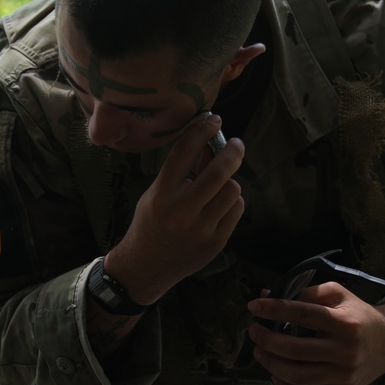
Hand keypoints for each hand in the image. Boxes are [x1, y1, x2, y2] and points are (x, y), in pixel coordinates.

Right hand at [103, 115, 244, 304]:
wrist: (147, 265)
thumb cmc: (151, 223)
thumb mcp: (157, 193)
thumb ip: (183, 171)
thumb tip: (211, 145)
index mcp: (161, 194)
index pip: (184, 153)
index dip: (201, 130)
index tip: (214, 119)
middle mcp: (180, 212)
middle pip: (218, 172)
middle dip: (232, 152)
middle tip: (236, 144)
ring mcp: (200, 229)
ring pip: (231, 190)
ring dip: (230, 181)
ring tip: (221, 184)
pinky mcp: (215, 242)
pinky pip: (235, 209)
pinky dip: (232, 201)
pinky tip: (221, 203)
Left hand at [247, 284, 384, 384]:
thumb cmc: (358, 314)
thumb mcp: (338, 295)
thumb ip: (305, 292)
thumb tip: (266, 294)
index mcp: (345, 323)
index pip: (302, 314)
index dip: (274, 309)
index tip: (254, 306)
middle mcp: (346, 352)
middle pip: (295, 349)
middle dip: (266, 339)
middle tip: (254, 331)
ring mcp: (344, 376)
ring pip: (297, 376)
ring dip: (270, 363)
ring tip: (259, 350)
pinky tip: (275, 375)